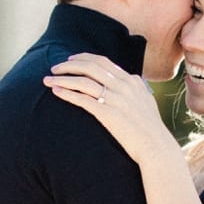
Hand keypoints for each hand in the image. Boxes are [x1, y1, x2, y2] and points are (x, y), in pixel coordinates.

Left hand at [43, 53, 178, 166]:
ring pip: (83, 81)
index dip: (83, 58)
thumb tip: (135, 80)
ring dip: (62, 78)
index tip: (70, 60)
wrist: (155, 146)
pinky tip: (56, 91)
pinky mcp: (107, 113)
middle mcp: (123, 86)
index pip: (102, 61)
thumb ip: (139, 88)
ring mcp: (115, 99)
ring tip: (47, 80)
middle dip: (69, 65)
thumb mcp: (147, 100)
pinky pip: (82, 98)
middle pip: (90, 67)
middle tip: (54, 68)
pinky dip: (67, 93)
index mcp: (131, 80)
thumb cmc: (150, 127)